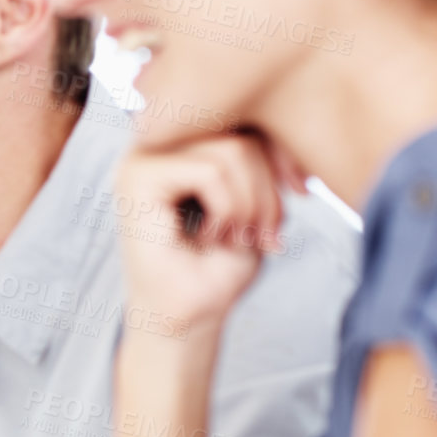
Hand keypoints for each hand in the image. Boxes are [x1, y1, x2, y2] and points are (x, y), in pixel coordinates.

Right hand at [113, 133, 301, 330]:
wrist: (185, 320)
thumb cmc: (217, 269)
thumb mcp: (254, 200)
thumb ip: (257, 157)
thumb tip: (281, 121)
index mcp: (182, 139)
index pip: (247, 116)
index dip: (282, 154)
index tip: (300, 195)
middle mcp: (156, 139)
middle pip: (243, 128)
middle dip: (269, 187)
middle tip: (264, 234)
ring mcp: (142, 155)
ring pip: (232, 150)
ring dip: (251, 204)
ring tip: (237, 237)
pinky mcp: (136, 177)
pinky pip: (210, 171)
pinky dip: (228, 210)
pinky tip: (213, 236)